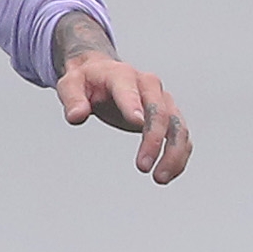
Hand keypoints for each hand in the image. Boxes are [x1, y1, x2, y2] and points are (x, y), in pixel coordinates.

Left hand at [57, 51, 191, 183]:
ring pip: (178, 125)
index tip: (137, 123)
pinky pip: (181, 135)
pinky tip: (169, 174)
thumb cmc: (87, 80)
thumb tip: (76, 116)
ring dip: (174, 152)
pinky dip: (179, 154)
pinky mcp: (168, 115)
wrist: (102, 73)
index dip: (133, 105)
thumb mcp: (70, 85)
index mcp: (122, 75)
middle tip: (142, 166)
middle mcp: (148, 85)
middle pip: (160, 111)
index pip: (130, 89)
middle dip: (154, 139)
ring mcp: (162, 100)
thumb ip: (73, 99)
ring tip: (160, 178)